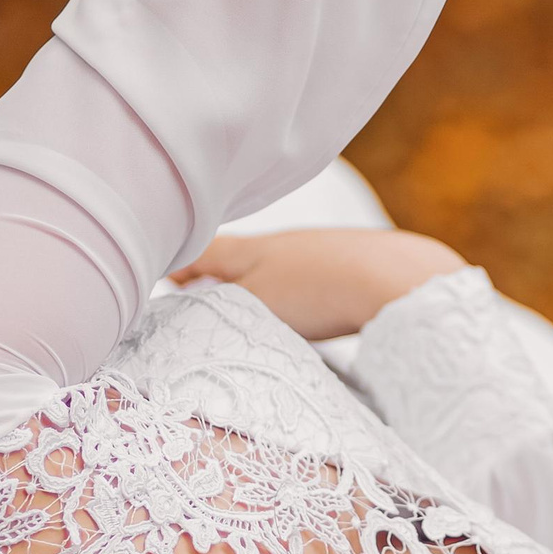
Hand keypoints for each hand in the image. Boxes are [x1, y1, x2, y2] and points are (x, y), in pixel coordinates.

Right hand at [170, 226, 465, 339]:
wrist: (397, 279)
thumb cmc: (317, 293)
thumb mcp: (252, 307)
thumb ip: (214, 311)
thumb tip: (182, 310)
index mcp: (248, 250)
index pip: (197, 252)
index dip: (172, 264)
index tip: (154, 275)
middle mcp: (280, 242)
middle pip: (234, 257)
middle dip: (211, 274)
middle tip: (190, 293)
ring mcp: (318, 251)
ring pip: (272, 266)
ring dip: (254, 284)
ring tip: (245, 310)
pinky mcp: (351, 266)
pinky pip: (308, 277)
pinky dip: (293, 291)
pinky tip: (304, 308)